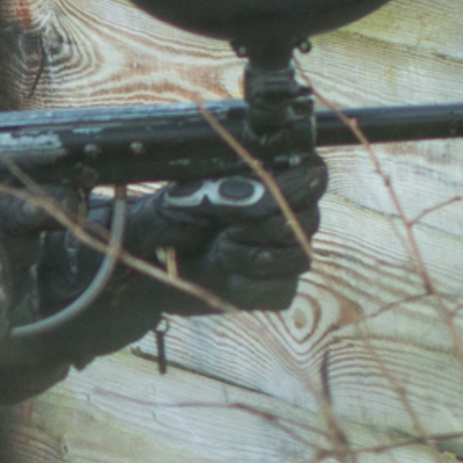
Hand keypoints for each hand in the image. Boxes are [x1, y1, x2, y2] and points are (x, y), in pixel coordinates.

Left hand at [132, 162, 321, 317]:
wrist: (149, 263)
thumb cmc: (171, 218)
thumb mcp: (191, 195)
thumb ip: (229, 191)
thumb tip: (264, 197)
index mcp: (275, 179)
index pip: (313, 174)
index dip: (296, 183)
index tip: (263, 189)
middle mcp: (289, 215)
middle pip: (310, 217)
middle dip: (266, 223)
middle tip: (227, 226)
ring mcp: (286, 253)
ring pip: (300, 256)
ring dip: (255, 255)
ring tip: (221, 249)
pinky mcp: (276, 288)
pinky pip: (283, 288)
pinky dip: (250, 285)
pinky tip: (226, 274)